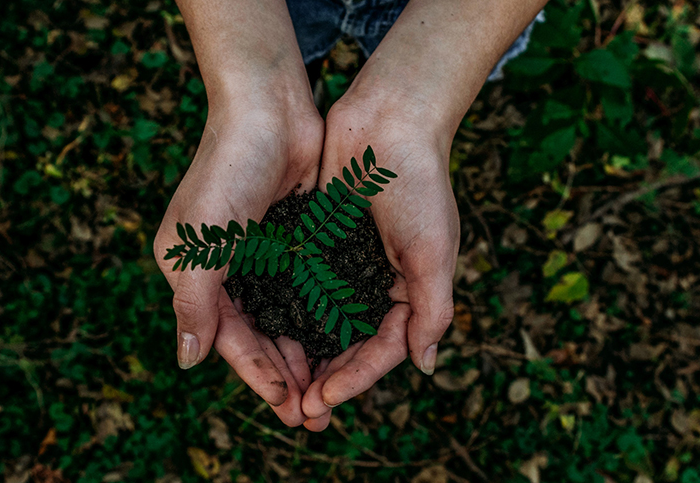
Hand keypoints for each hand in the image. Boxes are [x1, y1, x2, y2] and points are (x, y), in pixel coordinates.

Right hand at [153, 98, 322, 426]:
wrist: (269, 107)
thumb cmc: (227, 170)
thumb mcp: (201, 242)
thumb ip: (194, 303)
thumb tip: (187, 361)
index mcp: (194, 272)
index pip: (227, 337)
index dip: (256, 373)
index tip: (287, 404)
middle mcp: (226, 268)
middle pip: (258, 335)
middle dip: (285, 374)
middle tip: (314, 414)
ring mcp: (261, 254)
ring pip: (285, 318)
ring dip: (306, 353)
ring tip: (331, 389)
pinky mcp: (293, 239)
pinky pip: (307, 289)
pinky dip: (321, 316)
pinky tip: (342, 341)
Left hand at [301, 98, 459, 430]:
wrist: (388, 120)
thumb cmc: (419, 184)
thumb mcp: (434, 251)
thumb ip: (432, 310)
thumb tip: (425, 366)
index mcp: (409, 290)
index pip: (383, 349)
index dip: (356, 378)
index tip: (325, 399)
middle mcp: (376, 283)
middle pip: (349, 344)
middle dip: (326, 378)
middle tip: (299, 410)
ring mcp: (345, 263)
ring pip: (321, 322)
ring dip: (303, 354)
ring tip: (280, 385)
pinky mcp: (318, 242)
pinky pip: (301, 286)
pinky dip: (287, 312)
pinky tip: (266, 334)